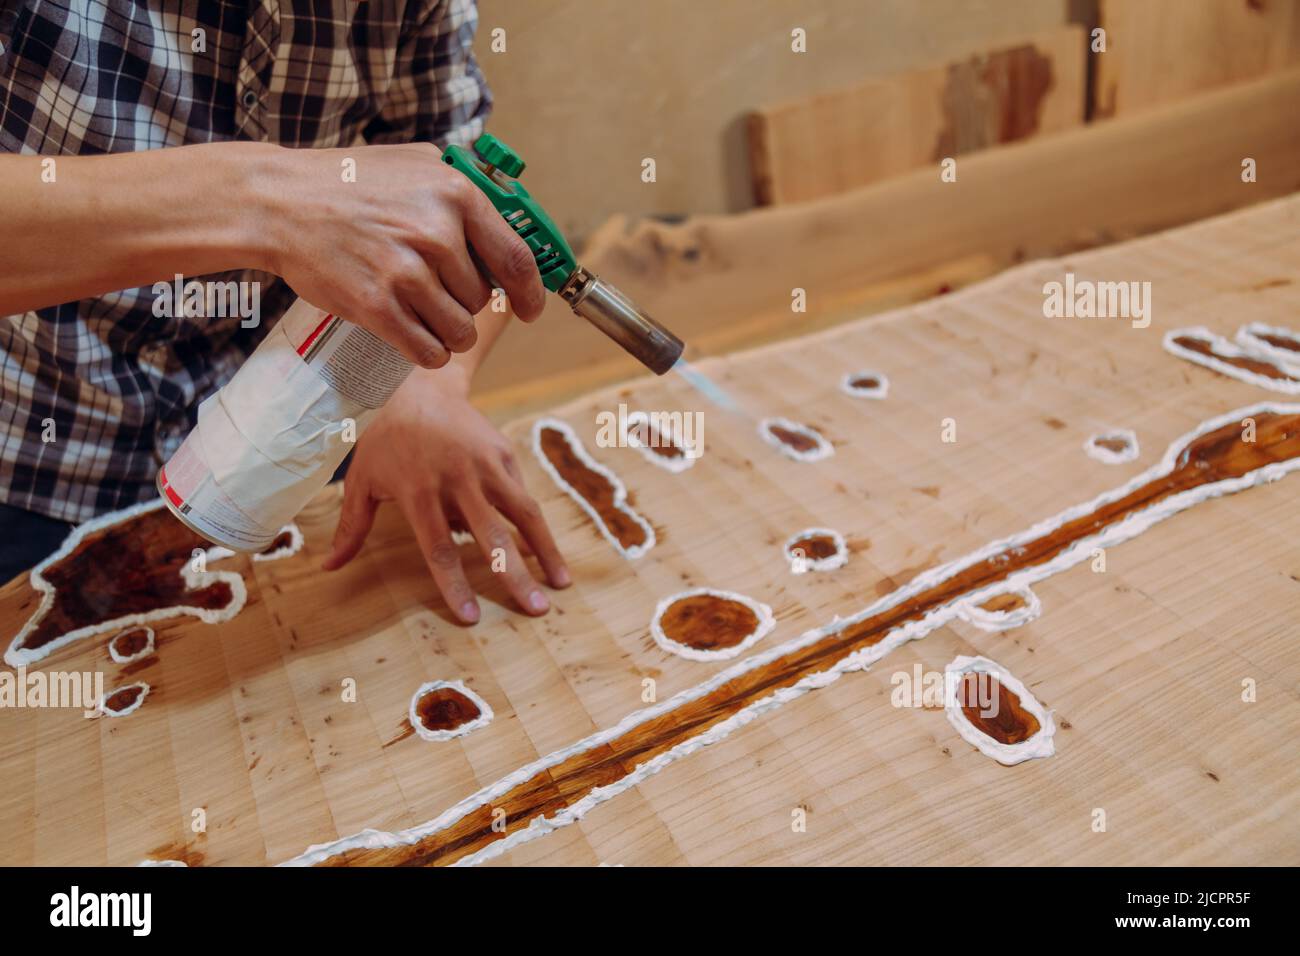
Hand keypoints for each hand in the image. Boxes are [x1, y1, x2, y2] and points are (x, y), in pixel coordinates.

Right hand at [261, 142, 545, 368]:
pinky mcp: (377, 306)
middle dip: (466, 303)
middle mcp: (436, 234)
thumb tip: (510, 214)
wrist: (279, 203)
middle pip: (482, 298)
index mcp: (456, 196)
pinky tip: (416, 338)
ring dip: (449, 332)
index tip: (531, 310)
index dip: (530, 293)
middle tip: (435, 290)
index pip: (516, 259)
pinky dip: (428, 351)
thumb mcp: (416, 161)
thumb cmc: (348, 182)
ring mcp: (406, 272)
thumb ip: (464, 186)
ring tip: (424, 315)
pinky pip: (428, 349)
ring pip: (459, 329)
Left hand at [321, 366, 570, 622]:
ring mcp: (486, 465)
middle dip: (516, 576)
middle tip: (537, 610)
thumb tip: (329, 568)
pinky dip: (535, 525)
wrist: (417, 384)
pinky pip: (521, 494)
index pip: (439, 548)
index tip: (472, 616)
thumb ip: (352, 526)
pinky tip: (548, 553)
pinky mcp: (504, 453)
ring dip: (545, 550)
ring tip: (561, 583)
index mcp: (419, 491)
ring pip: (523, 513)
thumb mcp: (362, 479)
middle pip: (492, 537)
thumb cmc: (384, 438)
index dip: (455, 584)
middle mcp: (458, 479)